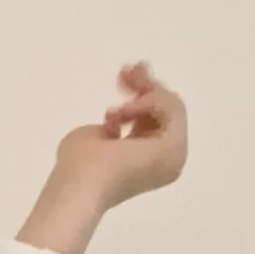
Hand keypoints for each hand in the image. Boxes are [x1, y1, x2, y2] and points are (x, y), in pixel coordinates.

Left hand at [55, 62, 188, 209]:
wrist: (81, 183)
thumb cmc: (79, 167)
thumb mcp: (93, 137)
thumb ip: (109, 128)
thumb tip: (115, 125)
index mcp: (145, 163)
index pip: (152, 120)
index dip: (139, 95)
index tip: (122, 77)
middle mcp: (165, 161)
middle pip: (165, 111)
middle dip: (146, 85)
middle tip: (126, 70)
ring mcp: (173, 155)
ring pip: (171, 106)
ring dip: (145, 93)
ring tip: (119, 104)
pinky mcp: (175, 146)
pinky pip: (172, 108)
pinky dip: (150, 101)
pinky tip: (126, 111)